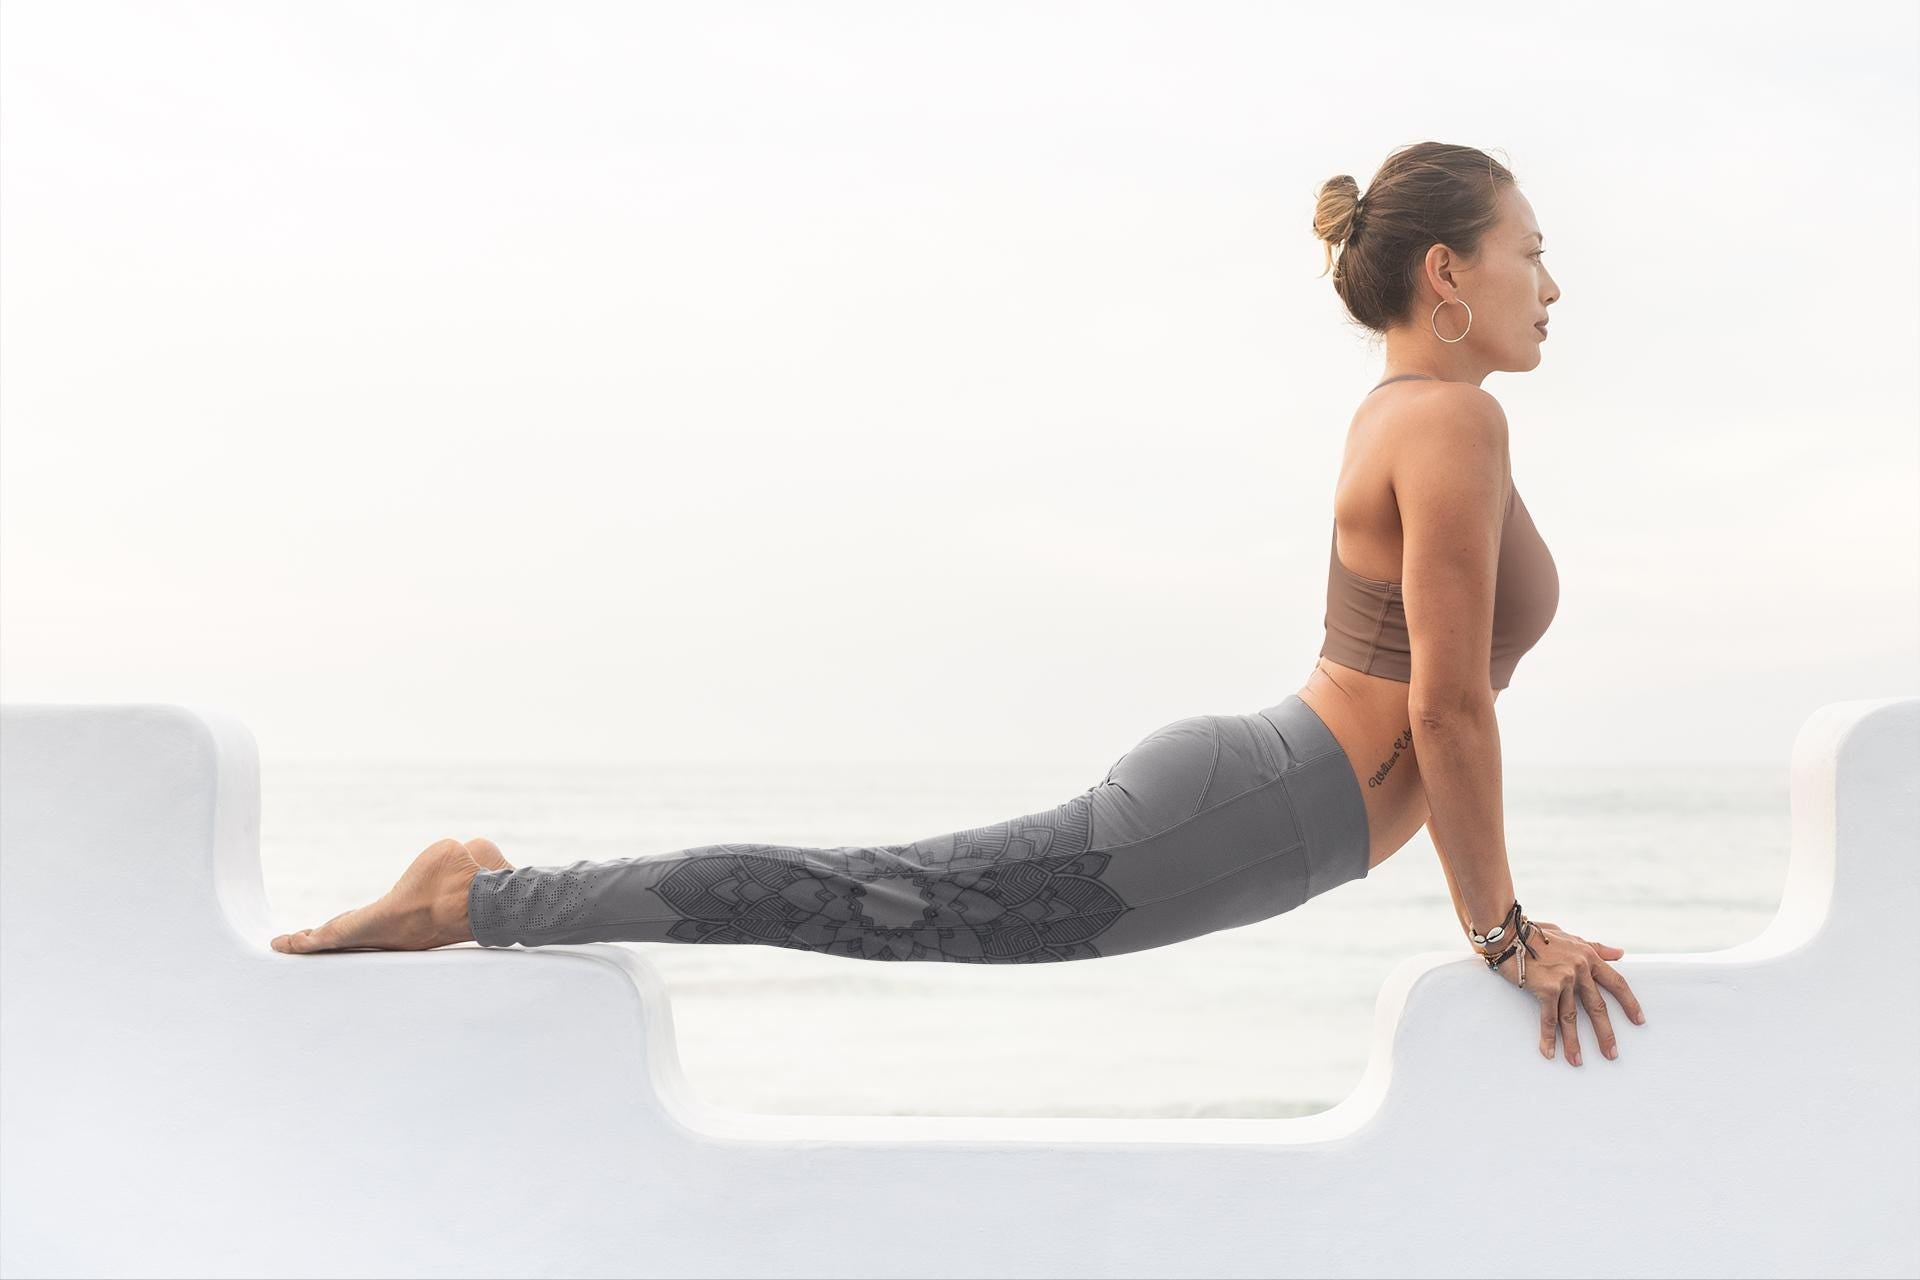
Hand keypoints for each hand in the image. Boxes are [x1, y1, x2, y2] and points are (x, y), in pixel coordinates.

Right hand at [1484, 919, 1646, 1065]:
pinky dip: (1549, 1037)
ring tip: (1577, 1061)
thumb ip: (1595, 947)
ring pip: (1571, 1017)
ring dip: (1574, 1042)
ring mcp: (1564, 979)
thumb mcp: (1569, 937)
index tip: (1638, 1021)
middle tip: (1611, 1054)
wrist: (1508, 933)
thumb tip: (1620, 953)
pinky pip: (1549, 1018)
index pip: (1616, 982)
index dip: (1629, 1003)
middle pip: (1597, 1007)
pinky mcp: (1546, 988)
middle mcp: (1579, 968)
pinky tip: (1549, 1052)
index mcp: (1588, 956)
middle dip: (1605, 1033)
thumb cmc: (1535, 933)